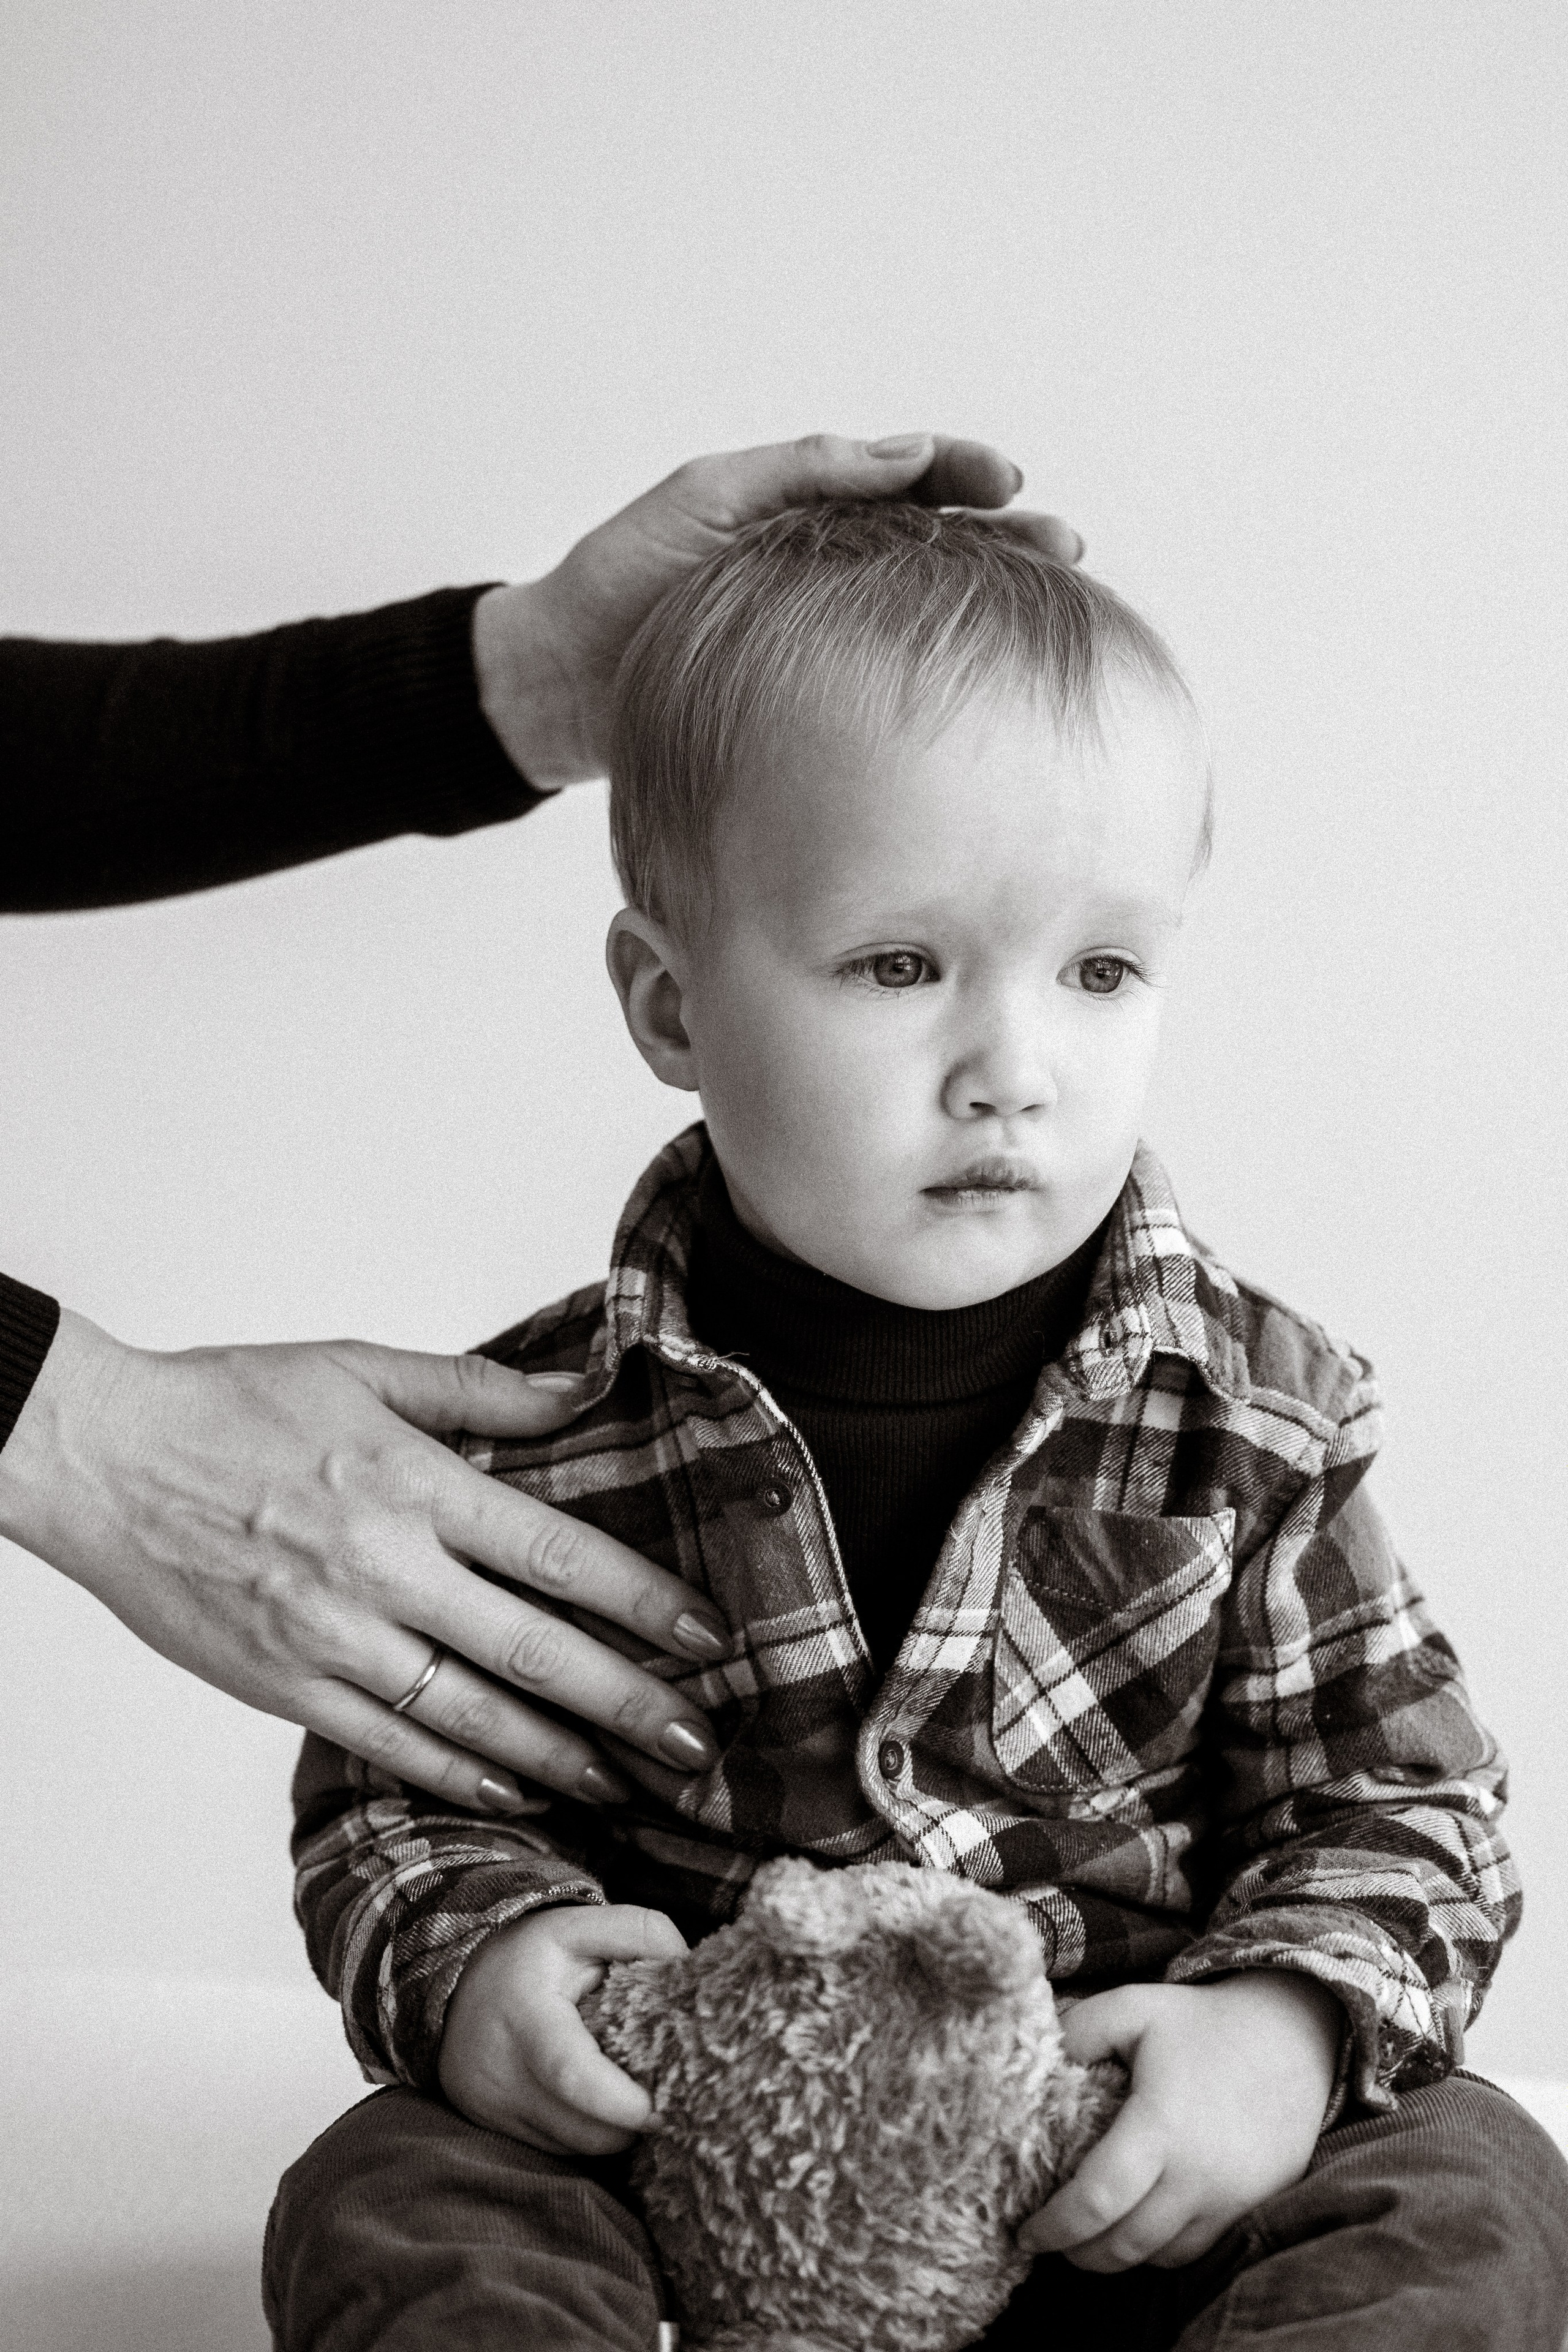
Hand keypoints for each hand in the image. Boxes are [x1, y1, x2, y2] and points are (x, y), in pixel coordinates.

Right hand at [0, 1309, 725, 1810]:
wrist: (101, 1457)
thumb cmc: (230, 1403)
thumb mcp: (362, 1366)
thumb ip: (480, 1390)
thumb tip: (578, 1393)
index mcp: (412, 1483)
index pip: (559, 1553)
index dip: (644, 1601)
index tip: (709, 1637)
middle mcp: (383, 1568)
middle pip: (534, 1651)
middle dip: (629, 1703)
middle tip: (699, 1744)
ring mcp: (332, 1637)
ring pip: (473, 1716)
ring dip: (563, 1758)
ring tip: (633, 1784)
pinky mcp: (285, 1686)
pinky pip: (393, 1745)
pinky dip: (464, 1775)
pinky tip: (522, 1791)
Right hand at [439, 1902, 685, 2151]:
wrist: (455, 1978)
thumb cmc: (528, 1953)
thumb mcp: (577, 1925)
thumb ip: (637, 1931)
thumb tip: (686, 1962)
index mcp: (524, 2017)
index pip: (571, 2073)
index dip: (619, 2101)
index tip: (661, 2107)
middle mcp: (500, 2073)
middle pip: (581, 2129)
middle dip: (630, 2123)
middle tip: (666, 2094)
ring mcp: (491, 2107)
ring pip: (572, 2147)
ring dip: (610, 2131)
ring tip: (631, 2093)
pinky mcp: (489, 2126)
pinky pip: (554, 2148)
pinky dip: (584, 2131)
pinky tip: (595, 2101)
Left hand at [473, 432, 1084, 784]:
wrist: (557, 688)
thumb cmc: (618, 584)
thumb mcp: (703, 500)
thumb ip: (799, 471)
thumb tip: (904, 453)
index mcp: (806, 510)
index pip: (908, 477)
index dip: (963, 471)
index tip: (1007, 479)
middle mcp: (828, 569)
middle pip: (939, 543)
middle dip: (1009, 538)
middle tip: (1067, 545)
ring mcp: (825, 636)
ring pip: (926, 611)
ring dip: (993, 604)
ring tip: (1058, 605)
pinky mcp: (814, 701)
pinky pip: (889, 681)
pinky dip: (941, 676)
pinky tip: (988, 688)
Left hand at [1019, 1973, 1342, 2272]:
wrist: (1295, 2038)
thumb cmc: (1203, 2022)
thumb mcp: (1133, 2007)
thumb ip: (1078, 2033)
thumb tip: (1034, 2072)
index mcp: (1162, 2126)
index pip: (1098, 2200)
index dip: (1054, 2225)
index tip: (1024, 2232)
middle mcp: (1199, 2176)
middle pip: (1124, 2244)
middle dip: (1076, 2252)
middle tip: (1046, 2238)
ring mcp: (1229, 2200)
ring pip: (1158, 2256)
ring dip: (1115, 2256)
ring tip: (1083, 2237)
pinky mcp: (1250, 2209)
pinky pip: (1194, 2250)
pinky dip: (1156, 2249)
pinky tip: (1132, 2225)